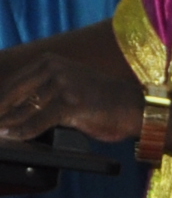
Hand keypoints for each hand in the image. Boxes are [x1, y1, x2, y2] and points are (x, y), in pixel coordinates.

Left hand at [0, 31, 143, 145]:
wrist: (133, 106)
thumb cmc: (99, 99)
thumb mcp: (66, 86)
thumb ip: (40, 90)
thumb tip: (9, 110)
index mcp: (49, 61)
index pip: (12, 82)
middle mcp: (54, 68)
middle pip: (13, 94)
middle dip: (0, 111)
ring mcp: (63, 84)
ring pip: (23, 109)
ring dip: (6, 124)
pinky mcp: (71, 102)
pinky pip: (38, 120)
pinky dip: (22, 131)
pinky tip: (10, 136)